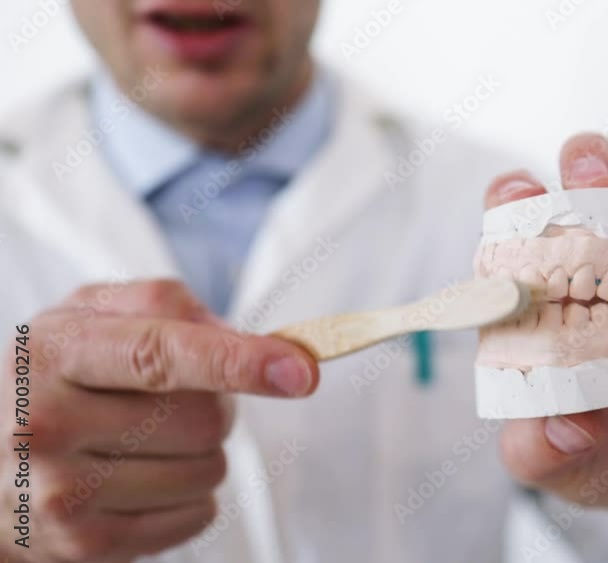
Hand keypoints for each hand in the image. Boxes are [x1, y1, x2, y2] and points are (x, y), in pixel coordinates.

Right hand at [1, 280, 318, 561]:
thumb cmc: (53, 378)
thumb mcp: (89, 317)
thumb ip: (165, 306)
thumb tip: (248, 340)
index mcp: (55, 352)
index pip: (161, 354)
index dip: (239, 361)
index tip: (299, 370)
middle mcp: (48, 423)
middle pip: (203, 417)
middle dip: (213, 405)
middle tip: (170, 401)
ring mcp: (62, 492)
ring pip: (209, 469)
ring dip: (201, 452)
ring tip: (145, 441)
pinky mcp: (85, 545)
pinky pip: (198, 514)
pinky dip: (191, 495)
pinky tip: (142, 479)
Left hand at [488, 134, 607, 561]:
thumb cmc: (606, 458)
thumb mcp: (564, 465)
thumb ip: (544, 453)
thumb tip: (558, 427)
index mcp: (552, 292)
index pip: (523, 224)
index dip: (517, 198)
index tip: (522, 196)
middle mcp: (605, 264)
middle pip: (593, 181)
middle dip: (591, 159)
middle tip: (595, 178)